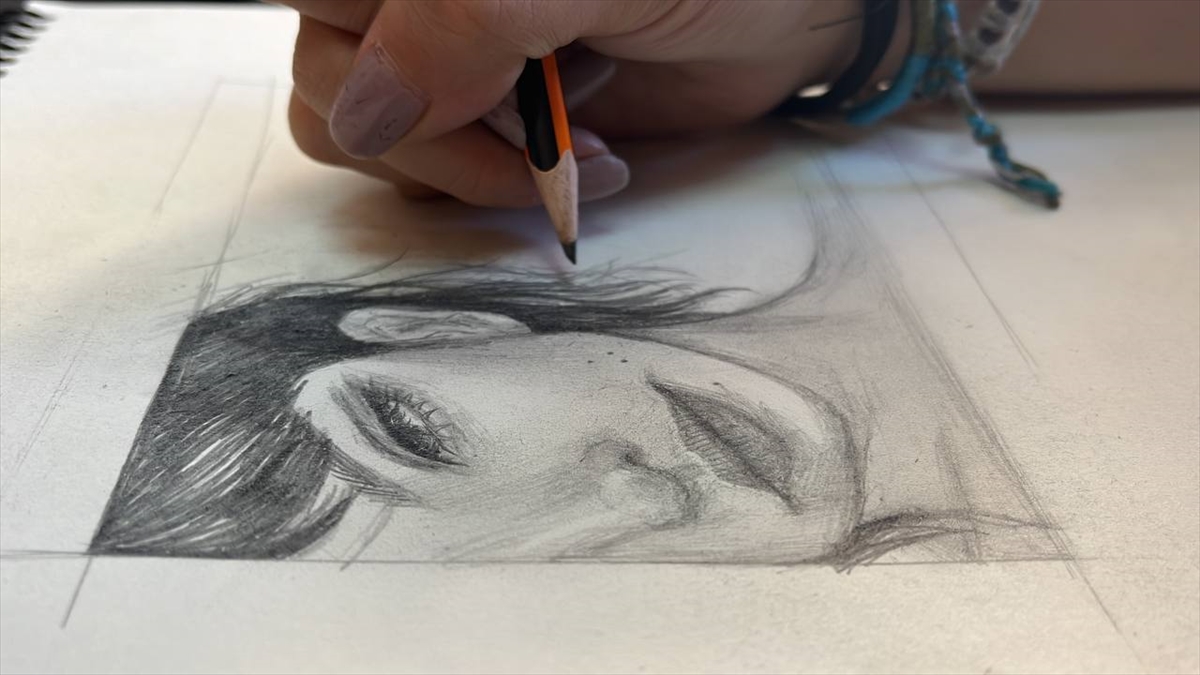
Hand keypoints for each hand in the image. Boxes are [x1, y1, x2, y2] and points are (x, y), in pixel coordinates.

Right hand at [280, 0, 857, 206]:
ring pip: (364, 139)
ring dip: (468, 164)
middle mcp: (414, 1)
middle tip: (540, 127)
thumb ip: (468, 18)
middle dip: (437, 131)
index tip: (481, 86)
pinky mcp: (484, 117)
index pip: (317, 7)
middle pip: (327, 81)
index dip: (368, 60)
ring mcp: (444, 57)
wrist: (794, 17)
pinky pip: (427, 175)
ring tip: (574, 141)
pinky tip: (576, 157)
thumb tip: (366, 112)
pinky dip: (493, 185)